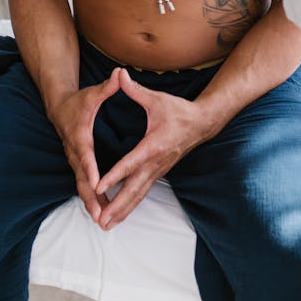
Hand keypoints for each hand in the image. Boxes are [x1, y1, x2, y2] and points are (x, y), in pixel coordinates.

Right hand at [49, 69, 122, 222]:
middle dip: (90, 197)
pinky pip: (84, 185)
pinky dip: (91, 199)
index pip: (85, 155)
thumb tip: (119, 73)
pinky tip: (102, 211)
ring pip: (82, 186)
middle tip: (100, 215)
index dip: (90, 169)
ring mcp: (75, 161)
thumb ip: (107, 87)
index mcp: (80, 136)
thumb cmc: (79, 101)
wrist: (59, 107)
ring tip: (102, 221)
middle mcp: (75, 152)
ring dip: (91, 203)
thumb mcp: (93, 93)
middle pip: (82, 179)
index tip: (97, 182)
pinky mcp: (78, 165)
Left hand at [94, 69, 209, 229]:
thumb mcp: (156, 98)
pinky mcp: (158, 173)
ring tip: (105, 226)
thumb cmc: (178, 110)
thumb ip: (135, 90)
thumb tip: (119, 74)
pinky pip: (142, 193)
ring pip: (138, 196)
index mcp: (152, 145)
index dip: (114, 176)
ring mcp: (158, 171)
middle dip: (115, 205)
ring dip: (122, 211)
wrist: (201, 123)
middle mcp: (155, 163)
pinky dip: (130, 206)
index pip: (130, 163)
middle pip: (133, 189)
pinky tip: (119, 215)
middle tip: (100, 221)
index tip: (99, 187)